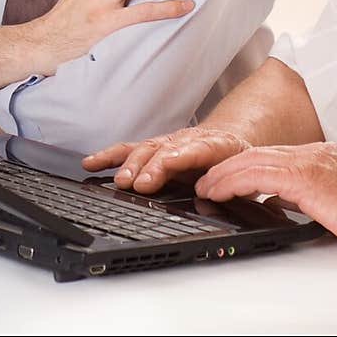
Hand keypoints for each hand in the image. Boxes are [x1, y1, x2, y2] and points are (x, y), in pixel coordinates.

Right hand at [83, 124, 247, 189]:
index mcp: (215, 146)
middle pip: (163, 150)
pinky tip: (92, 163)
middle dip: (146, 167)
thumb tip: (208, 196)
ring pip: (145, 148)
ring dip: (129, 164)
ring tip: (117, 180)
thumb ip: (230, 183)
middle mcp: (187, 140)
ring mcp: (169, 142)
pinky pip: (131, 149)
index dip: (173, 161)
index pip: (192, 150)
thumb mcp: (245, 172)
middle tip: (134, 185)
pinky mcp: (156, 147)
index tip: (158, 174)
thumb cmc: (238, 161)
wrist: (234, 141)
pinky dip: (110, 156)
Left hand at [195, 142, 336, 251]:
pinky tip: (223, 190)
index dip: (244, 164)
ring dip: (225, 174)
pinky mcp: (306, 177)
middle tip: (206, 180)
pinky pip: (260, 175)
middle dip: (227, 167)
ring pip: (253, 160)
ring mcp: (309, 161)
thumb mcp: (332, 198)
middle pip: (257, 153)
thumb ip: (304, 194)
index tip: (226, 175)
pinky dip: (236, 181)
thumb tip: (278, 200)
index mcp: (319, 155)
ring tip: (207, 187)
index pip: (272, 154)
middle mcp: (312, 152)